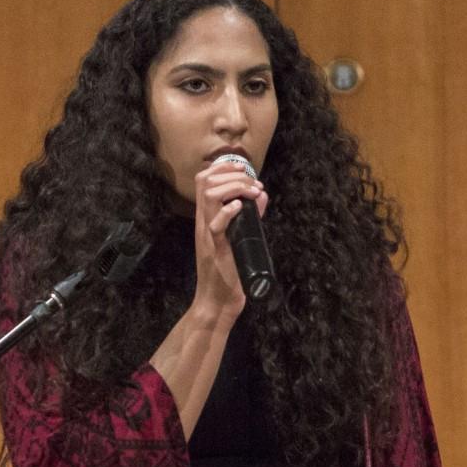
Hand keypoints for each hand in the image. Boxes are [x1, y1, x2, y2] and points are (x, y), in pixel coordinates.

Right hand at [191, 160, 267, 321]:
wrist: (217, 300)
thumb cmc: (229, 271)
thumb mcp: (240, 236)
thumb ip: (251, 216)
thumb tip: (262, 195)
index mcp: (206, 217)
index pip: (205, 179)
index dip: (223, 166)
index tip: (243, 168)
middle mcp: (203, 222)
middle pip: (206, 181)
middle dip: (233, 174)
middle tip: (254, 183)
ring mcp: (207, 234)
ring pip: (210, 196)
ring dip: (235, 188)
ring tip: (253, 193)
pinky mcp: (216, 248)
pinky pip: (216, 224)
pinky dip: (229, 211)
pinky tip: (242, 206)